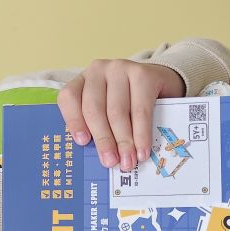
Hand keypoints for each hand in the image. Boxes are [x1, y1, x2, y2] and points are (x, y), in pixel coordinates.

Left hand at [57, 59, 184, 171]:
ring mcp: (121, 68)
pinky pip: (141, 110)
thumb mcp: (107, 110)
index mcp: (82, 81)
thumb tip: (101, 157)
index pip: (69, 97)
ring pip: (117, 111)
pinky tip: (142, 150)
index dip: (73, 120)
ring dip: (123, 141)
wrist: (160, 82)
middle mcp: (98, 70)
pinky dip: (141, 134)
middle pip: (94, 108)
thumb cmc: (128, 102)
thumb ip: (98, 126)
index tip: (82, 142)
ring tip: (127, 162)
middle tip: (110, 162)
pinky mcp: (144, 74)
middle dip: (103, 139)